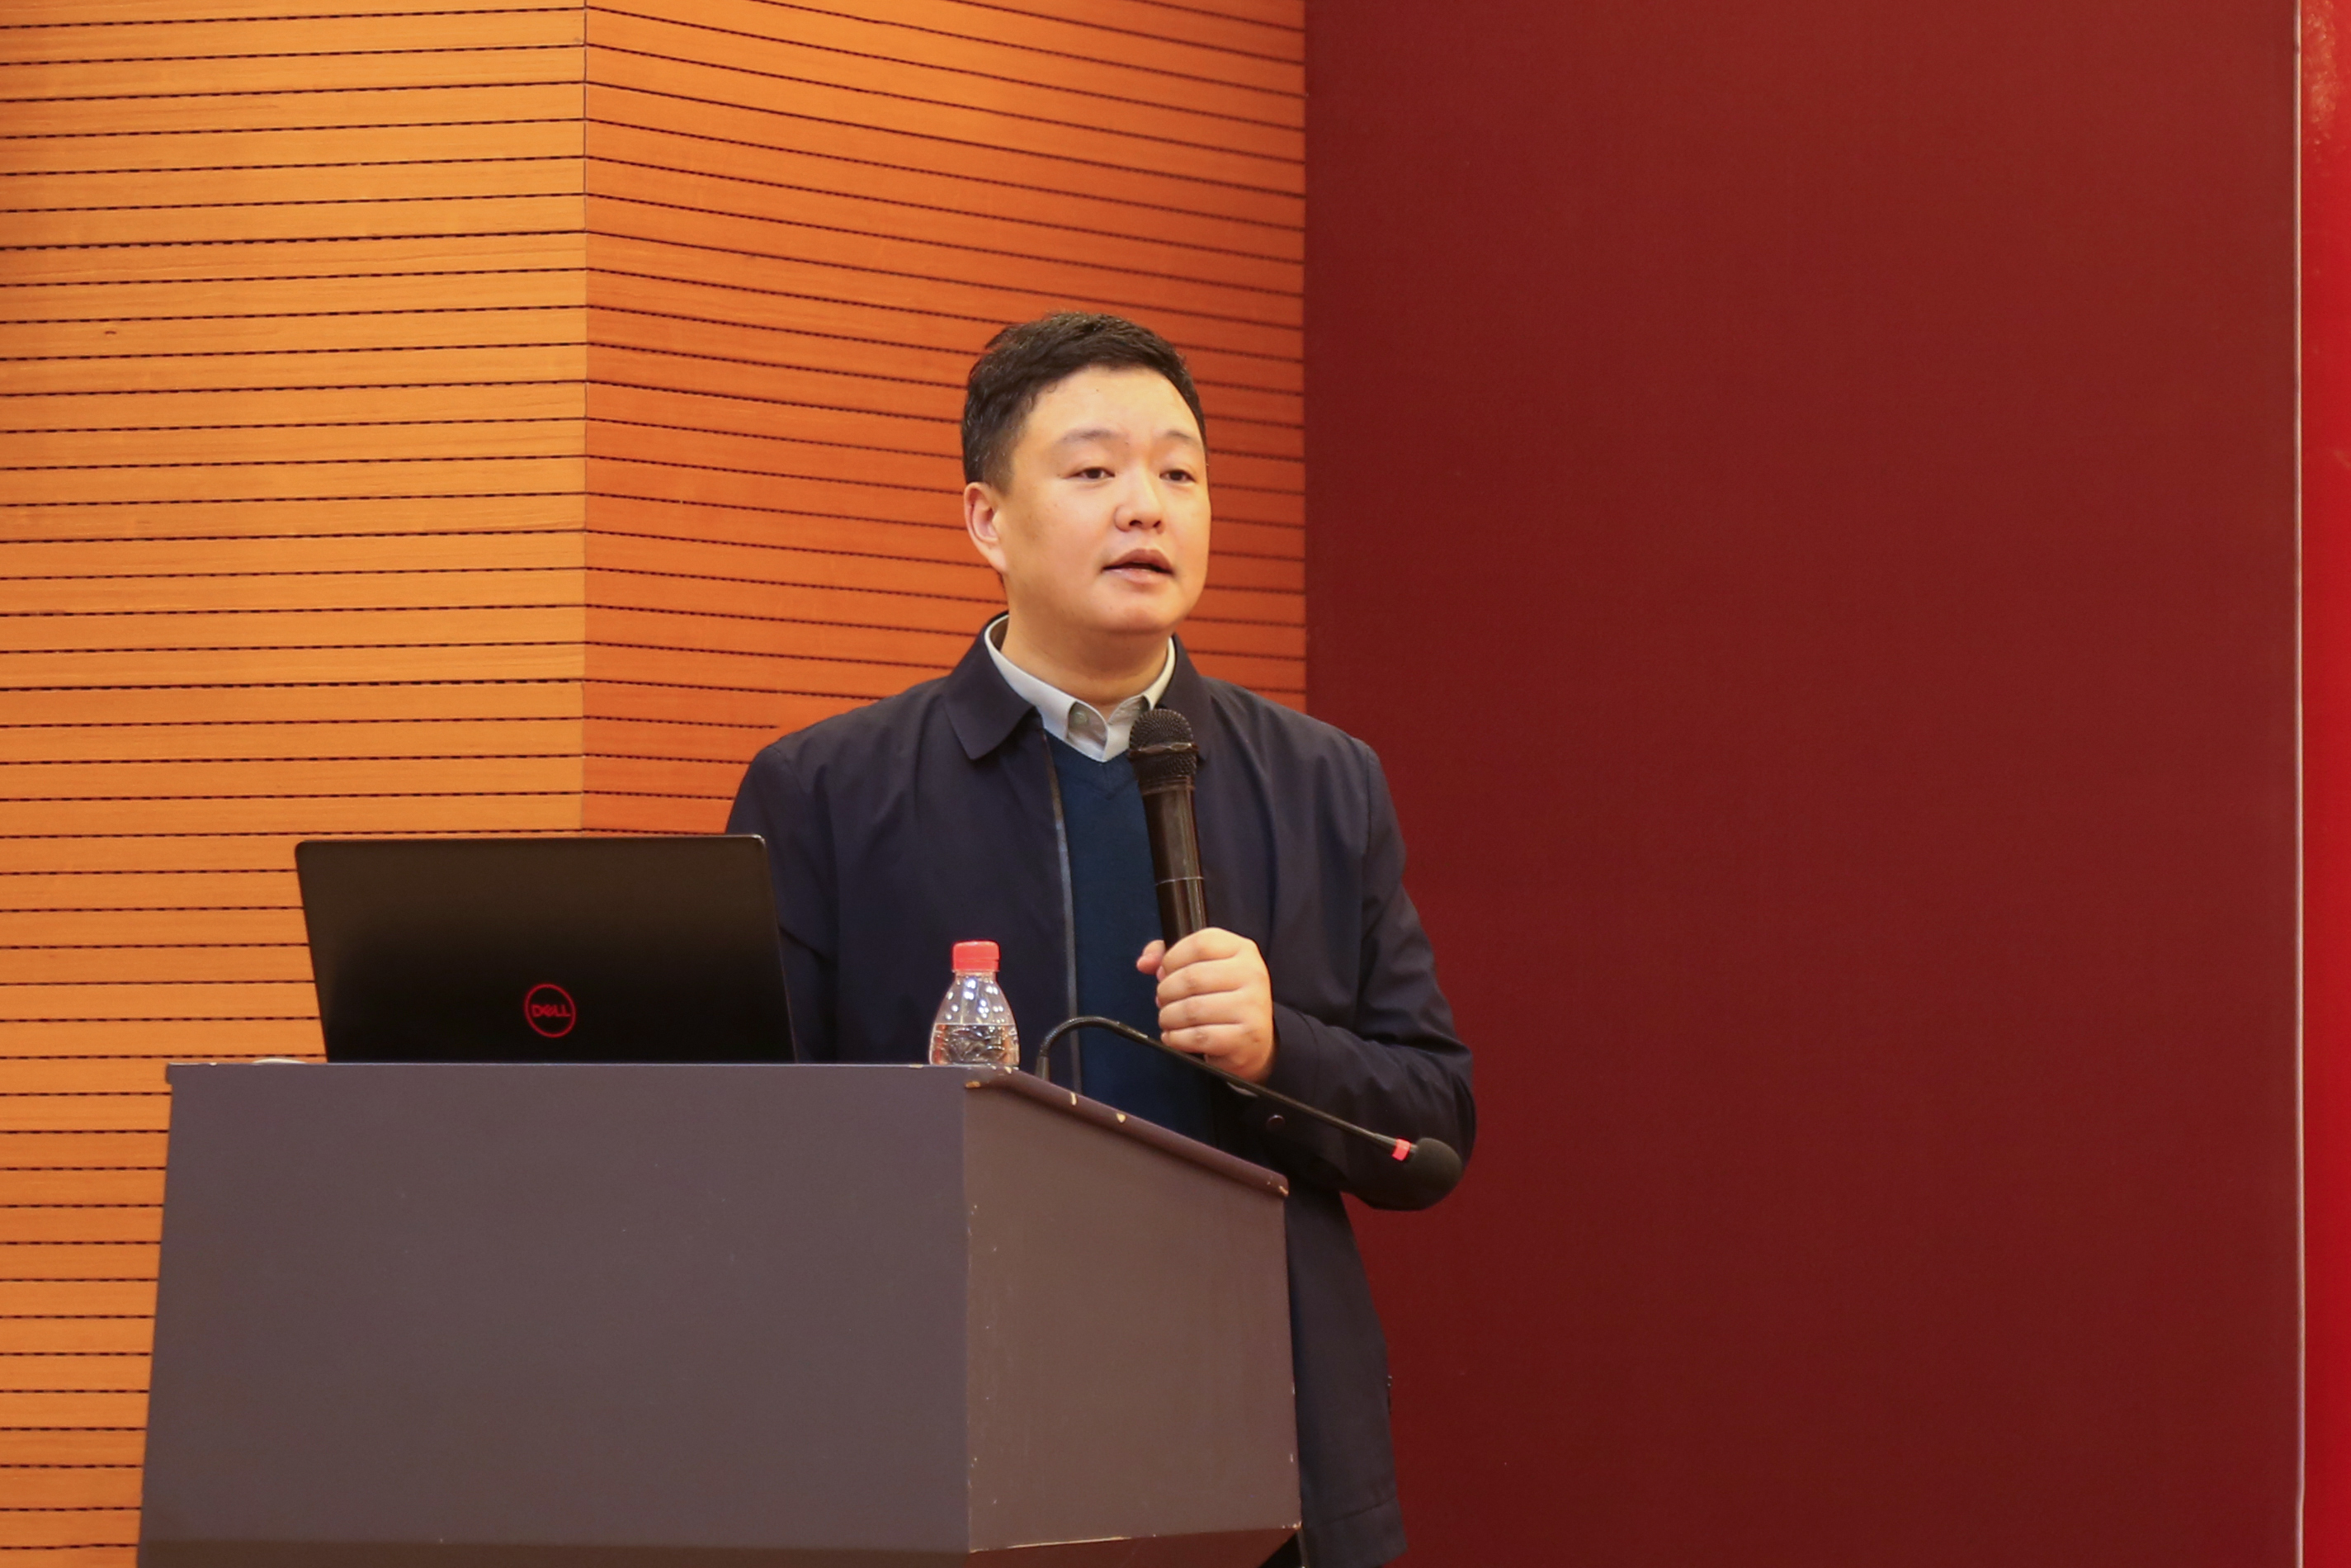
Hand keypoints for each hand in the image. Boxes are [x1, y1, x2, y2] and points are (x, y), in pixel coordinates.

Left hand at [1136, 927, 1276, 1082]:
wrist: (1253, 1042)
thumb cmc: (1222, 1000)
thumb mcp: (1203, 968)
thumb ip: (1171, 957)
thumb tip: (1144, 963)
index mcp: (1242, 949)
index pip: (1199, 943)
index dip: (1172, 958)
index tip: (1164, 972)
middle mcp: (1252, 974)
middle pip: (1192, 977)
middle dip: (1166, 992)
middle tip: (1163, 1001)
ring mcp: (1252, 1006)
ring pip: (1192, 1009)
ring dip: (1169, 1017)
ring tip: (1168, 1020)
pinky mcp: (1247, 1037)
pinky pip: (1199, 1036)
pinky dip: (1177, 1038)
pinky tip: (1174, 1037)